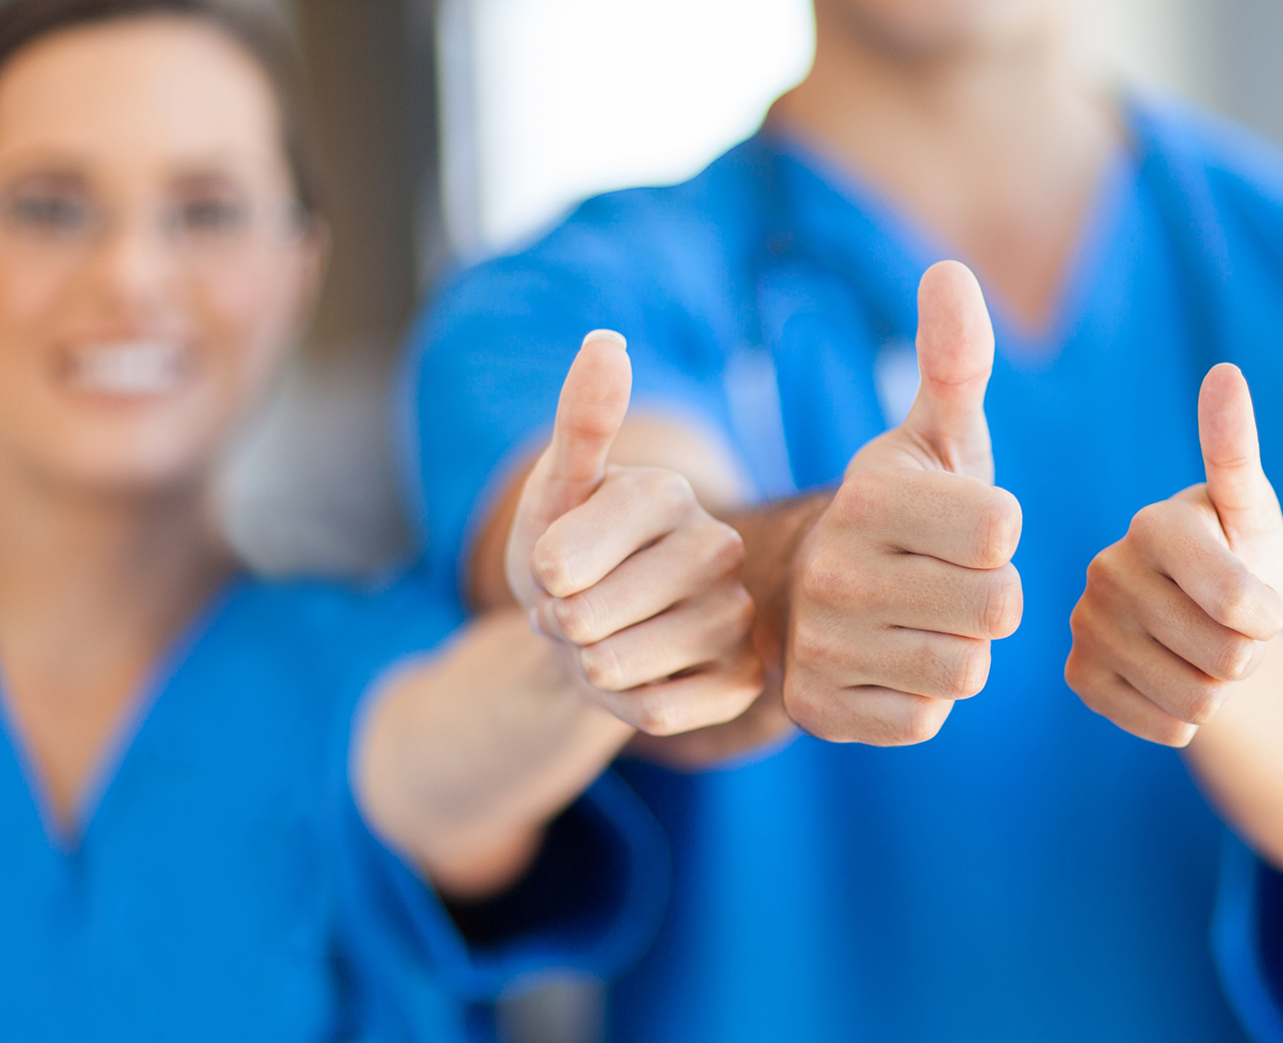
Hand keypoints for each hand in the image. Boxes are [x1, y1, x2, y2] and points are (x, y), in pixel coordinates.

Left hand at [508, 331, 763, 734]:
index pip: (562, 560)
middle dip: (562, 626)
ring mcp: (738, 616)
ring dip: (590, 668)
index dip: (538, 578)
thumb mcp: (554, 492)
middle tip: (581, 609)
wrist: (594, 633)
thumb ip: (579, 422)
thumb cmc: (567, 555)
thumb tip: (606, 340)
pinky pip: (656, 714)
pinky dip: (626, 707)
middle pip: (588, 619)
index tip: (557, 566)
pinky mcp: (744, 681)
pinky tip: (642, 679)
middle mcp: (718, 547)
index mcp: (667, 492)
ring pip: (618, 668)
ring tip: (606, 641)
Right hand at [784, 261, 1023, 744]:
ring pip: (965, 669)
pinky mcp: (819, 710)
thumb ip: (954, 359)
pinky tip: (889, 664)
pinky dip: (919, 698)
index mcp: (869, 495)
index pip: (1003, 529)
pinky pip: (924, 720)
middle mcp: (835, 569)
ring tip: (919, 621)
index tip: (958, 524)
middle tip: (943, 580)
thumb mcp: (932, 436)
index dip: (997, 532)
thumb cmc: (902, 510)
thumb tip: (950, 269)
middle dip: (988, 597)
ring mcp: (822, 644)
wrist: (804, 594)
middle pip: (997, 606)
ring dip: (959, 650)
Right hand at [1065, 363, 1282, 745]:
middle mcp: (1106, 570)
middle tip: (1229, 629)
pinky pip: (1163, 726)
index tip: (1260, 601)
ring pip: (1197, 701)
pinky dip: (1184, 716)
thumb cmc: (1238, 554)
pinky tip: (1172, 679)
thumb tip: (1224, 372)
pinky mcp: (1079, 675)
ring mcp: (1086, 625)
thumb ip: (1238, 453)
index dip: (1269, 617)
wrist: (1202, 620)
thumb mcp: (1253, 513)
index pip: (1242, 607)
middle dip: (1247, 655)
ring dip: (1219, 689)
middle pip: (1226, 659)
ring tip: (1203, 651)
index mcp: (1154, 525)